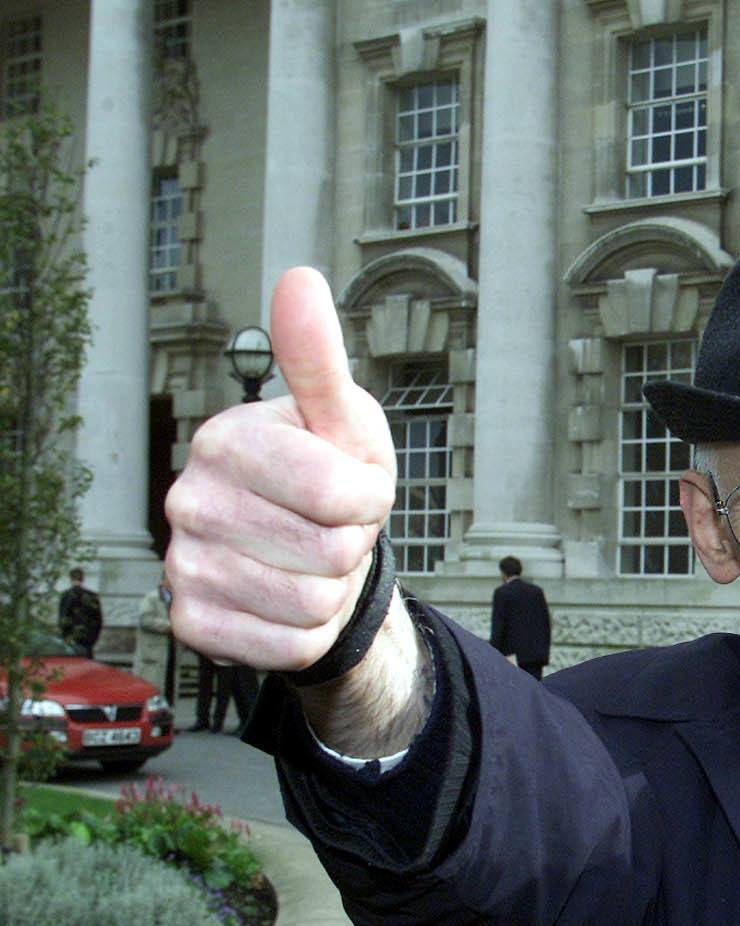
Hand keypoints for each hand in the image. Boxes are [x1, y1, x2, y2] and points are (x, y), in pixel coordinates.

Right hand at [165, 268, 396, 670]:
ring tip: (313, 561)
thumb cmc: (329, 473)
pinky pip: (288, 646)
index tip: (355, 486)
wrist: (308, 550)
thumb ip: (320, 359)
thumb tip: (300, 279)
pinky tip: (292, 599)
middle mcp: (188, 500)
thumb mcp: (342, 419)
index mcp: (224, 440)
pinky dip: (311, 632)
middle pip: (331, 553)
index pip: (336, 493)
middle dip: (353, 544)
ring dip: (335, 590)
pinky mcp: (194, 622)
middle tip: (332, 526)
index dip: (369, 497)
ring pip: (313, 605)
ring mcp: (184, 564)